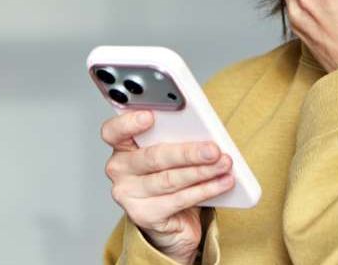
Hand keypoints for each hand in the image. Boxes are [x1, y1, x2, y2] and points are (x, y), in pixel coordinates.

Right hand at [101, 110, 234, 263]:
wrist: (170, 221)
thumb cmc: (168, 176)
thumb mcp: (168, 153)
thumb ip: (174, 139)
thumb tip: (203, 134)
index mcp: (121, 146)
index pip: (113, 131)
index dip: (129, 123)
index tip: (150, 116)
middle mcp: (119, 170)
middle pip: (152, 157)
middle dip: (187, 153)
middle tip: (213, 150)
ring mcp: (128, 195)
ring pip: (169, 180)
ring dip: (202, 172)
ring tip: (224, 164)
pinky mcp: (144, 215)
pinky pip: (179, 200)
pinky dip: (205, 190)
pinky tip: (222, 182)